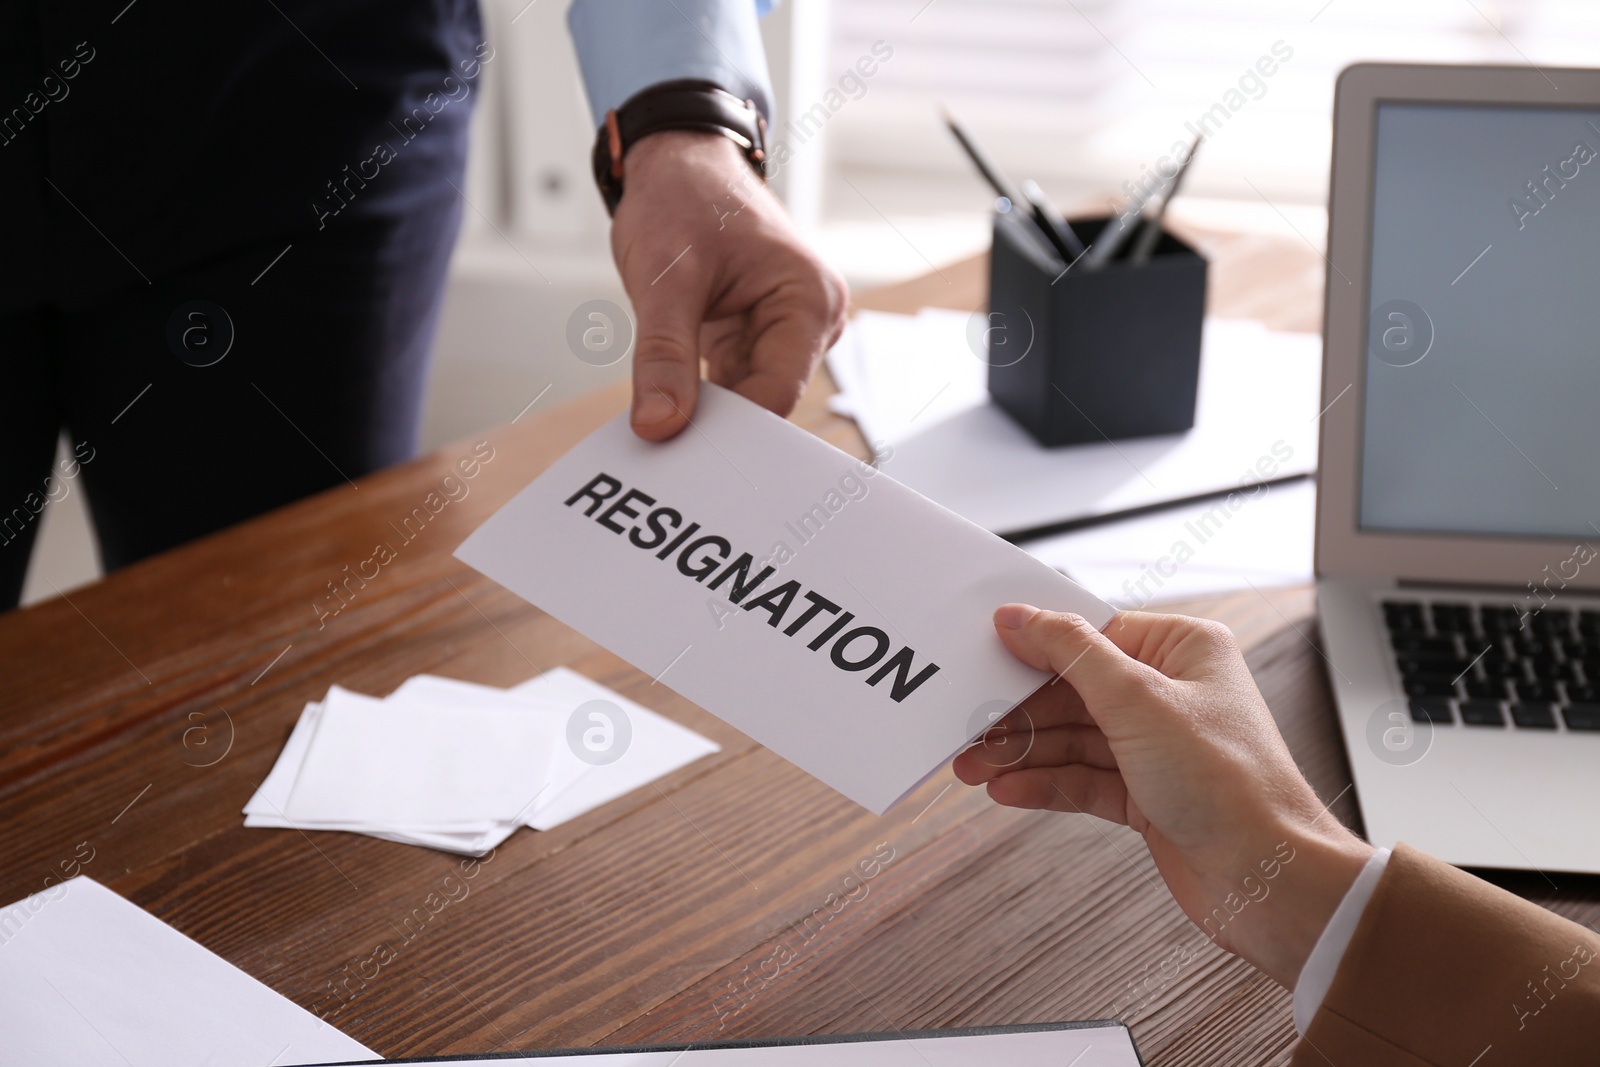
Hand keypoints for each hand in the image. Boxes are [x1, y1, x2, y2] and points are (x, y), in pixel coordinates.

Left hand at [610, 130, 848, 439]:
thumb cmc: (684, 197)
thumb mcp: (665, 277)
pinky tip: (669, 407)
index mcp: (810, 300)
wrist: (677, 162)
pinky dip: (698, 399)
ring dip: (704, 413)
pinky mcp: (754, 338)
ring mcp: (783, 332)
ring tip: (662, 422)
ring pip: (745, 399)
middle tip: (663, 444)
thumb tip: (659, 423)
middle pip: (766, 402)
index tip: (680, 446)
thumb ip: (663, 355)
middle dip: (717, 424)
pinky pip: (729, 386)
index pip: (778, 393)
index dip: (730, 427)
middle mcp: (809, 321)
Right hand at [952, 606, 1373, 987]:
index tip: (985, 654)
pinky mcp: (1148, 795)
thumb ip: (1071, 653)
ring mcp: (1159, 747)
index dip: (1036, 646)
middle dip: (1019, 712)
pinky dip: (1044, 784)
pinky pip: (1082, 778)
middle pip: (1074, 689)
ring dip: (1023, 753)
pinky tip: (1008, 789)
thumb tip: (1023, 617)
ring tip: (975, 766)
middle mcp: (1172, 693)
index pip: (1092, 633)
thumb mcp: (1138, 701)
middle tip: (969, 726)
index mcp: (1183, 650)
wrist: (1270, 881)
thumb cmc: (1234, 786)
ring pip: (1072, 737)